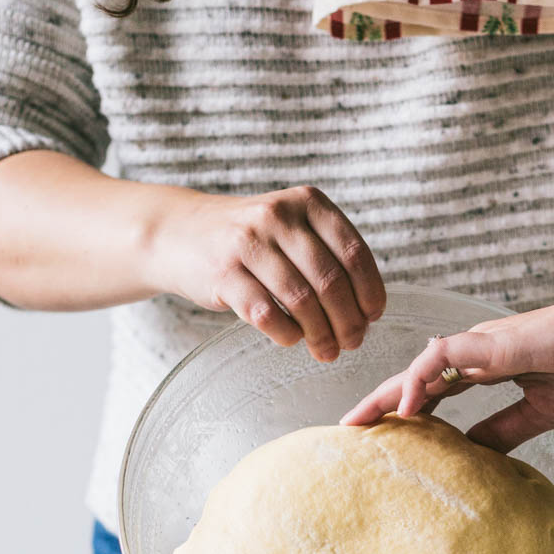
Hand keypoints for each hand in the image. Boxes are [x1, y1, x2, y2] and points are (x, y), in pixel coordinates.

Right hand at [148, 184, 384, 361]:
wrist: (181, 233)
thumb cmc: (251, 240)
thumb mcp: (292, 228)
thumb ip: (328, 256)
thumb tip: (366, 311)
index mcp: (307, 202)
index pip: (353, 252)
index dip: (369, 291)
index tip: (373, 316)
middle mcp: (279, 216)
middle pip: (330, 281)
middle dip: (348, 321)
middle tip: (353, 342)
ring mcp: (248, 242)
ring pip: (301, 300)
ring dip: (320, 334)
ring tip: (327, 351)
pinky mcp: (223, 273)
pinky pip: (266, 314)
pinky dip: (286, 333)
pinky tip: (292, 339)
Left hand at [341, 286, 553, 451]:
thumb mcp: (542, 412)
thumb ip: (504, 430)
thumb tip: (473, 456)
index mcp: (489, 367)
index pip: (432, 391)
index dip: (403, 412)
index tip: (376, 440)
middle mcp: (478, 352)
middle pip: (415, 379)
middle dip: (379, 404)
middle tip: (345, 433)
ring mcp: (485, 344)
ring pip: (420, 367)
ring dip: (387, 394)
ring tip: (358, 424)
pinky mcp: (498, 343)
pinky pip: (447, 358)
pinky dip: (421, 381)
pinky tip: (407, 408)